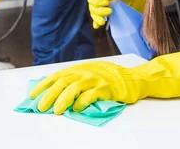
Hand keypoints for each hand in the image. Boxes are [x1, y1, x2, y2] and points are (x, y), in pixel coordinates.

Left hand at [29, 43, 179, 114]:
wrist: (146, 78)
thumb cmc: (122, 83)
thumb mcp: (99, 80)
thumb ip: (83, 84)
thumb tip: (62, 92)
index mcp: (86, 68)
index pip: (61, 74)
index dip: (45, 84)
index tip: (32, 94)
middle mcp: (92, 70)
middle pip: (64, 79)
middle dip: (48, 93)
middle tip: (37, 105)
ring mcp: (102, 77)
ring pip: (76, 86)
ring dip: (62, 98)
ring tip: (53, 110)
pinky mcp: (112, 86)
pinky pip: (94, 92)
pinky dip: (83, 100)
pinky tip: (75, 108)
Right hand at [87, 0, 148, 28]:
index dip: (97, 2)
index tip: (106, 2)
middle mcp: (97, 1)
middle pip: (92, 8)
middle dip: (99, 11)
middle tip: (110, 11)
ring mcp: (100, 9)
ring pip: (94, 14)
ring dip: (97, 18)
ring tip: (103, 22)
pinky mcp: (104, 15)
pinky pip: (96, 20)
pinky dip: (96, 23)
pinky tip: (97, 26)